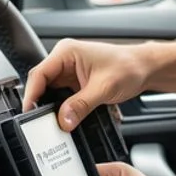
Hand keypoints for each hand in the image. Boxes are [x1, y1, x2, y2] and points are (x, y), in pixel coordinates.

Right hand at [23, 38, 152, 130]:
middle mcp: (64, 60)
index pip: (39, 74)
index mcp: (66, 52)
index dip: (31, 95)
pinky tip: (66, 119)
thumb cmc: (129, 67)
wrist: (145, 68)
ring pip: (51, 93)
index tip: (29, 113)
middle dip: (42, 104)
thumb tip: (63, 120)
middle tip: (43, 123)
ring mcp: (69, 72)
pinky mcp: (75, 83)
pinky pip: (62, 98)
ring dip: (53, 108)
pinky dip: (63, 109)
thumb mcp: (104, 88)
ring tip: (56, 123)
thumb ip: (81, 106)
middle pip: (42, 85)